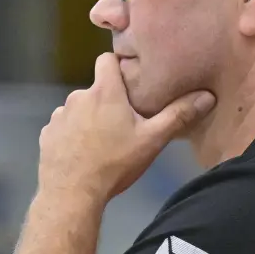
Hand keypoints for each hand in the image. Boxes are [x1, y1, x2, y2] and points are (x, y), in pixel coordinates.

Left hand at [38, 53, 214, 203]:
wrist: (72, 194)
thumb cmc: (115, 164)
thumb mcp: (152, 140)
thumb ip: (178, 115)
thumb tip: (208, 96)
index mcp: (104, 92)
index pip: (106, 59)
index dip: (118, 66)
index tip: (129, 80)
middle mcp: (77, 97)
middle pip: (96, 89)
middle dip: (108, 101)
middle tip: (124, 124)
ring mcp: (59, 116)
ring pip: (79, 109)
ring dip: (89, 119)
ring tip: (102, 143)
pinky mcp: (47, 135)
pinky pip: (63, 127)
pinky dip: (72, 135)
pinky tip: (82, 154)